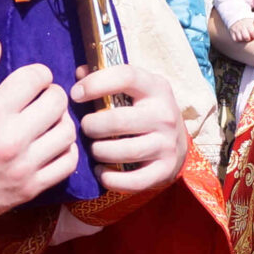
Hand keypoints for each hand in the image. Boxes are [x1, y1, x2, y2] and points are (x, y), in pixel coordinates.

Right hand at [0, 39, 76, 226]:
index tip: (29, 80)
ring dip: (61, 120)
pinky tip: (52, 144)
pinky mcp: (31, 188)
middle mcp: (12, 140)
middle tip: (40, 98)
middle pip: (57, 102)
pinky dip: (67, 150)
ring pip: (67, 132)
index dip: (37, 73)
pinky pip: (68, 164)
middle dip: (51, 93)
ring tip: (47, 120)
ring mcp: (25, 167)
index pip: (35, 78)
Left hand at [73, 63, 187, 193]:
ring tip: (94, 148)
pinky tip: (101, 170)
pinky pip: (131, 180)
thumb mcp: (134, 89)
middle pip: (117, 121)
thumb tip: (79, 72)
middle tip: (85, 128)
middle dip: (92, 126)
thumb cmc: (144, 111)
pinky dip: (110, 178)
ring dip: (99, 151)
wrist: (176, 143)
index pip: (126, 77)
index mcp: (156, 88)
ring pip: (123, 151)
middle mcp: (165, 115)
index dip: (96, 83)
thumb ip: (106, 78)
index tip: (76, 94)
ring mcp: (167, 144)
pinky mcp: (165, 170)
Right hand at [229, 12, 253, 47]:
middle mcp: (242, 27)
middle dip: (249, 39)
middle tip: (249, 37)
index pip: (252, 32)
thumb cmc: (248, 21)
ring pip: (240, 39)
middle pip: (246, 37)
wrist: (236, 17)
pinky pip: (235, 39)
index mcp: (248, 24)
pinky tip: (240, 37)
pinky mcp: (232, 32)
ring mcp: (236, 30)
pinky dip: (238, 40)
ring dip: (243, 39)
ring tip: (245, 37)